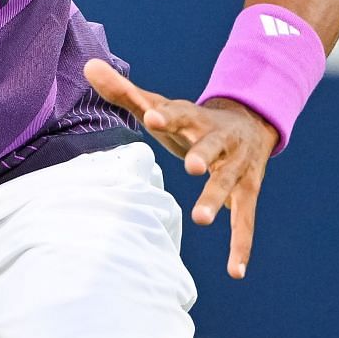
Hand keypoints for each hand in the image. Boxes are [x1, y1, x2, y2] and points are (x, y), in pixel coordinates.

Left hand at [83, 58, 277, 278]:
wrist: (250, 122)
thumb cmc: (191, 120)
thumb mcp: (162, 106)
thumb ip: (125, 91)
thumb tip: (88, 65)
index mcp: (194, 117)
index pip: (178, 113)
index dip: (166, 115)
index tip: (152, 116)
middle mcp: (218, 140)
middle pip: (210, 145)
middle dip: (201, 154)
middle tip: (190, 166)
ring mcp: (235, 166)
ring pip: (227, 182)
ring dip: (216, 199)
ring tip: (200, 218)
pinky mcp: (247, 191)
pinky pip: (246, 220)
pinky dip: (242, 245)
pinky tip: (235, 271)